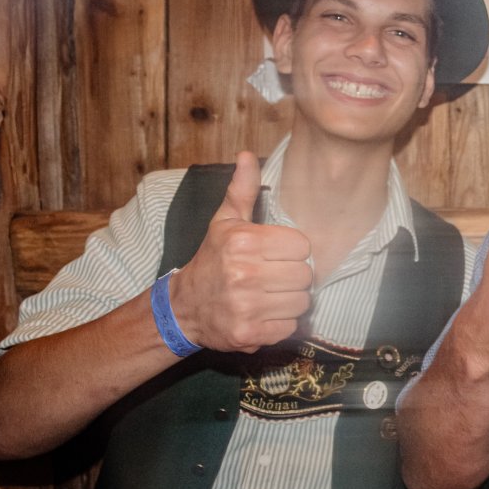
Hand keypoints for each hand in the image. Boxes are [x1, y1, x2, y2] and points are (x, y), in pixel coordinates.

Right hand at [169, 151, 312, 351]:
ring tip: (269, 295)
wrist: (183, 308)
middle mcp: (244, 273)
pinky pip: (290, 327)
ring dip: (290, 301)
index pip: (301, 245)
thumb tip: (247, 155)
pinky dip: (281, 323)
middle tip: (273, 277)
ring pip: (302, 302)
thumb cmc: (212, 260)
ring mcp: (246, 306)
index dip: (292, 251)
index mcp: (243, 242)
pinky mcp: (249, 333)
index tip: (276, 255)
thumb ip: (242, 189)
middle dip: (293, 277)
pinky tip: (264, 314)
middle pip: (305, 275)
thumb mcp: (224, 222)